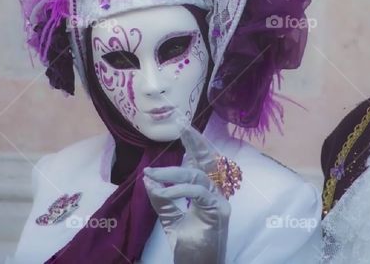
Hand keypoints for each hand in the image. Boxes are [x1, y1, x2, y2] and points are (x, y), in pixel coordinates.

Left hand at [143, 125, 230, 263]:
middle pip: (208, 160)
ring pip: (198, 176)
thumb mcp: (169, 218)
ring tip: (152, 174)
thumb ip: (162, 198)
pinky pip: (198, 192)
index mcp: (206, 192)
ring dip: (172, 173)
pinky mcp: (220, 210)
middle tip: (182, 124)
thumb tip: (148, 179)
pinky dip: (179, 190)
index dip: (193, 144)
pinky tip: (164, 190)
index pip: (201, 163)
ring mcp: (221, 200)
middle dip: (195, 141)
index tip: (182, 126)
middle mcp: (216, 192)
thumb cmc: (189, 245)